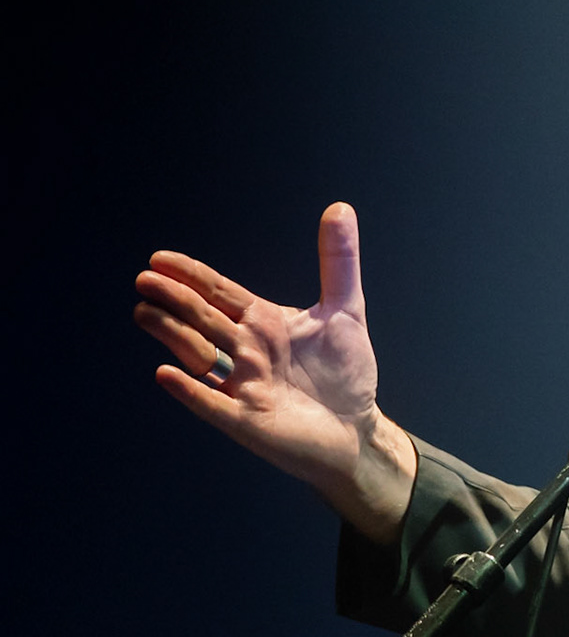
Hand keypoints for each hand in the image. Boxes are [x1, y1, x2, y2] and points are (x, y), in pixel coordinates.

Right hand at [133, 202, 414, 542]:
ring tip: (149, 312)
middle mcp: (245, 349)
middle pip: (201, 318)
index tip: (159, 259)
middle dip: (174, 299)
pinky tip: (168, 373)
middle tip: (145, 279)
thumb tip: (340, 208)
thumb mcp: (346, 310)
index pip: (219, 292)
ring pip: (196, 354)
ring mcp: (241, 384)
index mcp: (262, 322)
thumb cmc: (345, 372)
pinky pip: (210, 403)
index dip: (190, 275)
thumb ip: (338, 262)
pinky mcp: (245, 419)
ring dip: (175, 334)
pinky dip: (189, 390)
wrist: (355, 427)